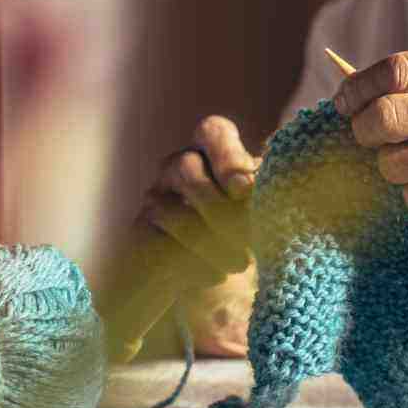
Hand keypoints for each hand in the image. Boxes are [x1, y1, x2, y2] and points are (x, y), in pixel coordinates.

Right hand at [137, 115, 259, 282]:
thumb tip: (265, 198)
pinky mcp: (142, 234)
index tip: (243, 190)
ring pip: (175, 211)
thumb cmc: (246, 235)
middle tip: (248, 237)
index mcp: (214, 153)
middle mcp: (180, 167)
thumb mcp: (261, 212)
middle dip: (218, 206)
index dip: (227, 156)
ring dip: (211, 242)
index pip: (213, 131)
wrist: (207, 275)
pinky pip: (162, 244)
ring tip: (241, 264)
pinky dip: (194, 263)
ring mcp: (156, 198)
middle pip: (187, 167)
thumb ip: (264, 198)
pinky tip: (217, 276)